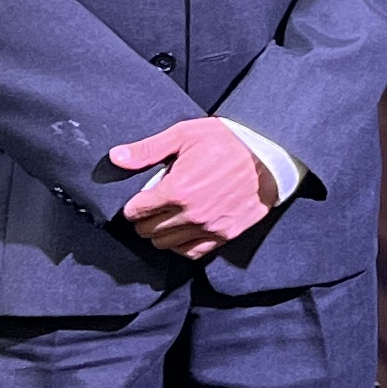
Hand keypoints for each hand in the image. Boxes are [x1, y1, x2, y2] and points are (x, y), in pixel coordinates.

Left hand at [110, 115, 282, 258]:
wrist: (270, 157)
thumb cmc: (229, 142)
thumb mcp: (185, 135)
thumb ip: (148, 149)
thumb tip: (116, 158)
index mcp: (177, 190)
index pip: (136, 212)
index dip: (132, 206)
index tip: (138, 199)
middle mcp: (191, 214)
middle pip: (148, 231)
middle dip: (144, 220)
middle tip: (150, 207)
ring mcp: (209, 228)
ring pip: (166, 245)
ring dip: (160, 233)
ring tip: (166, 218)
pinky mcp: (224, 235)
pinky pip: (192, 252)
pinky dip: (181, 245)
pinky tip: (182, 231)